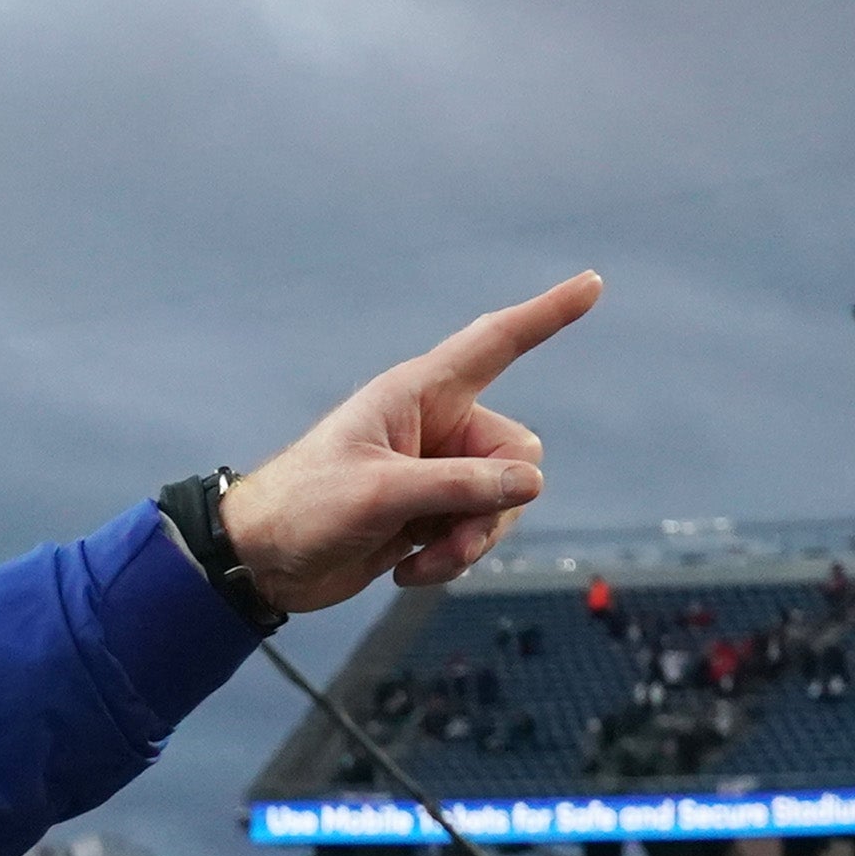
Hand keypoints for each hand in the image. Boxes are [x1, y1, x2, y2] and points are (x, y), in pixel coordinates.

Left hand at [218, 272, 603, 613]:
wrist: (262, 563)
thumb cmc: (303, 509)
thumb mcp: (380, 495)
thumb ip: (457, 486)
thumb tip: (528, 484)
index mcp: (418, 394)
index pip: (495, 344)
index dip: (546, 315)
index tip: (592, 285)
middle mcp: (435, 427)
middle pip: (516, 457)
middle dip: (494, 508)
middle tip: (450, 542)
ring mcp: (435, 474)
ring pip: (502, 503)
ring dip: (470, 542)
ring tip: (421, 562)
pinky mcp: (429, 515)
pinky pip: (476, 533)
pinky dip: (452, 558)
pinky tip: (406, 571)